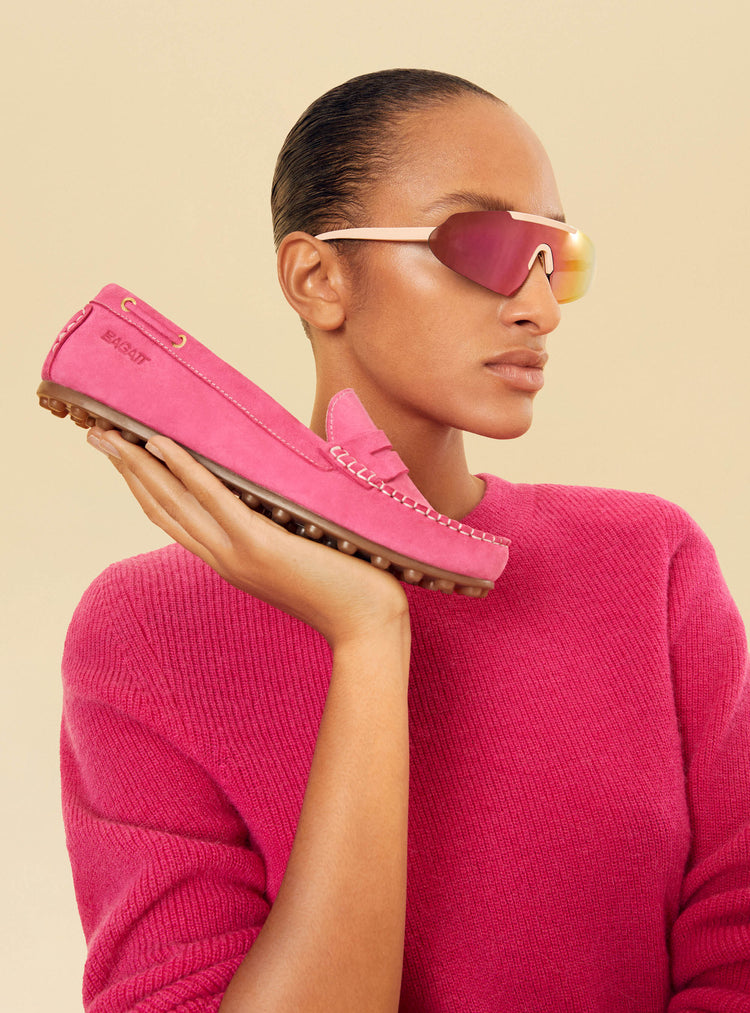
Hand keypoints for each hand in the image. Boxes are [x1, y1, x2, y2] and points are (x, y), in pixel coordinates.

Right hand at [86, 427, 407, 645]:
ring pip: (174, 502)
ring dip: (140, 466)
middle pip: (160, 507)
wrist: (368, 628)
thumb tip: (284, 484)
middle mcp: (224, 557)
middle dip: (126, 470)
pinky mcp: (259, 546)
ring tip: (112, 435)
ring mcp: (237, 553)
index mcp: (230, 559)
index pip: (173, 518)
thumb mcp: (302, 550)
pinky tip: (163, 445)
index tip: (123, 456)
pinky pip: (214, 499)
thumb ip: (283, 522)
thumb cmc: (347, 586)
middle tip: (97, 436)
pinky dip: (185, 470)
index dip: (143, 486)